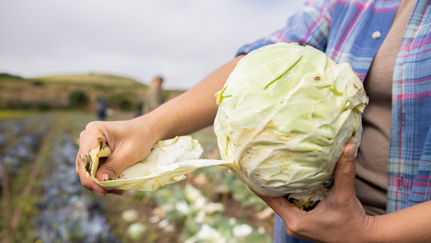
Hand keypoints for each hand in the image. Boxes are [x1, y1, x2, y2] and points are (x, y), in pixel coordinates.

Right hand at [75, 116, 159, 196]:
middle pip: (84, 166)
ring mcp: (89, 145)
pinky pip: (94, 170)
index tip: (102, 191)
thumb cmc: (140, 138)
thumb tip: (100, 181)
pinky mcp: (94, 154)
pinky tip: (116, 185)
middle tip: (111, 192)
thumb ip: (113, 166)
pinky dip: (103, 179)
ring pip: (87, 170)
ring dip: (100, 182)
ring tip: (118, 189)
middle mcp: (87, 137)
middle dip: (95, 182)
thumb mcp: (129, 153)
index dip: (89, 177)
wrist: (146, 132)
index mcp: (94, 131)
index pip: (85, 158)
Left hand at [254, 144, 373, 242]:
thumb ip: (345, 172)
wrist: (363, 240)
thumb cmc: (352, 221)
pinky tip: (289, 180)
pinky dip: (289, 194)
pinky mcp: (304, 224)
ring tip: (270, 167)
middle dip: (269, 183)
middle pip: (274, 200)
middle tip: (259, 163)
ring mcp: (297, 226)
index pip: (270, 200)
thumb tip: (349, 147)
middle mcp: (293, 225)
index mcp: (296, 221)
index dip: (258, 185)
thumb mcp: (345, 196)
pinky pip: (290, 206)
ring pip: (282, 203)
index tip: (248, 170)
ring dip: (279, 188)